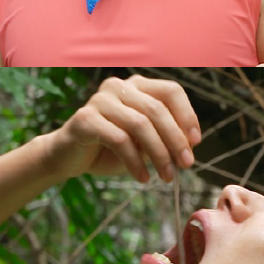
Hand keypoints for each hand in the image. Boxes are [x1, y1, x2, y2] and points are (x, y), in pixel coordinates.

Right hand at [53, 73, 201, 182]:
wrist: (69, 157)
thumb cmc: (110, 149)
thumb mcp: (143, 142)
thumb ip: (164, 136)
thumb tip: (191, 144)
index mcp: (136, 86)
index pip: (171, 91)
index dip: (187, 116)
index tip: (195, 143)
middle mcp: (119, 86)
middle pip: (157, 109)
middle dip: (175, 140)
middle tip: (186, 165)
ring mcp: (100, 100)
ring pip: (140, 124)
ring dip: (158, 154)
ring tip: (166, 177)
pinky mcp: (85, 119)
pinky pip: (119, 139)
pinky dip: (135, 162)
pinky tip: (142, 178)